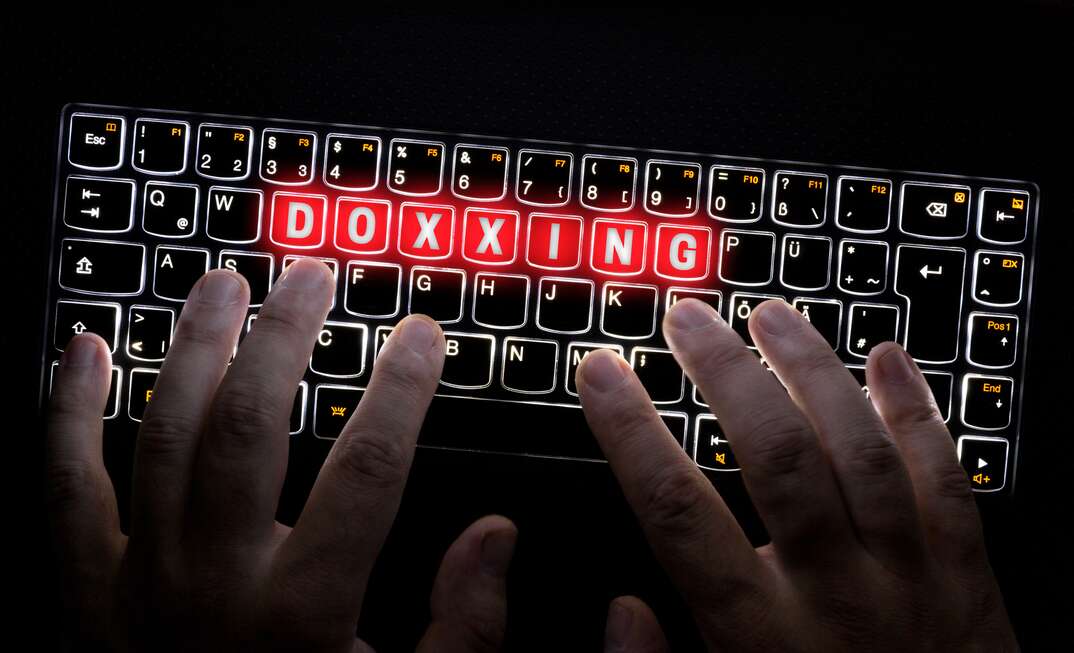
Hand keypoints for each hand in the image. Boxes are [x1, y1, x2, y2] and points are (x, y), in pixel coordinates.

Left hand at [46, 260, 516, 651]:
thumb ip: (462, 630)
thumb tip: (495, 539)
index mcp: (301, 612)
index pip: (368, 466)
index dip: (401, 389)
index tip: (419, 337)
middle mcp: (215, 580)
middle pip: (255, 423)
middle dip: (288, 336)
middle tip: (310, 278)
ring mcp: (139, 579)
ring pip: (165, 432)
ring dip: (196, 347)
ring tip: (222, 284)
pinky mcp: (85, 590)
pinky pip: (64, 484)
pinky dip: (68, 410)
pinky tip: (87, 351)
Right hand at [577, 298, 1017, 651]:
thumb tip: (621, 611)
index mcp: (761, 640)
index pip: (678, 512)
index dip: (631, 430)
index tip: (602, 373)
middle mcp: (836, 596)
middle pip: (778, 455)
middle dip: (725, 372)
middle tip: (688, 317)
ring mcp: (910, 580)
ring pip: (861, 448)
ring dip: (812, 368)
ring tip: (770, 314)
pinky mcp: (967, 578)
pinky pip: (946, 478)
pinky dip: (916, 410)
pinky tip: (887, 360)